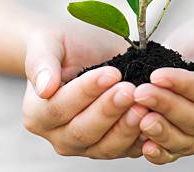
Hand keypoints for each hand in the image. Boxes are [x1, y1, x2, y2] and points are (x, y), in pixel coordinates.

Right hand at [23, 23, 146, 158]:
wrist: (84, 52)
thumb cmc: (63, 46)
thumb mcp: (48, 44)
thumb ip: (42, 64)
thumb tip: (45, 87)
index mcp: (37, 114)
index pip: (60, 107)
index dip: (86, 92)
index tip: (111, 73)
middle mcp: (59, 137)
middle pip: (83, 131)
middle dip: (109, 110)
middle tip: (131, 90)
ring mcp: (86, 147)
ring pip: (107, 146)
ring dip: (128, 127)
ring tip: (145, 104)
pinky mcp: (112, 148)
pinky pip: (128, 149)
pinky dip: (143, 137)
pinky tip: (156, 118)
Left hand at [134, 17, 193, 163]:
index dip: (183, 86)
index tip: (157, 75)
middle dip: (165, 106)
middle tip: (139, 93)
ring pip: (184, 140)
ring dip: (160, 131)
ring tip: (138, 117)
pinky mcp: (188, 143)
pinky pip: (174, 153)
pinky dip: (159, 153)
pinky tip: (143, 146)